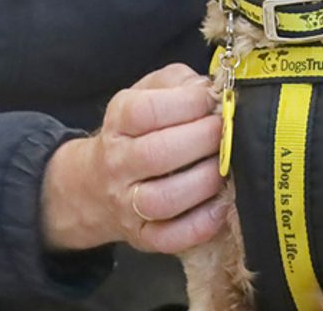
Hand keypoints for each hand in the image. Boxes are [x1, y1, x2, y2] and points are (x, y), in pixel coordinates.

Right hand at [40, 63, 224, 254]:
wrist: (95, 183)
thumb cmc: (137, 129)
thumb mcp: (150, 92)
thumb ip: (180, 83)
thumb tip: (213, 91)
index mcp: (119, 120)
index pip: (145, 111)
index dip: (188, 104)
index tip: (212, 101)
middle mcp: (118, 163)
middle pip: (157, 154)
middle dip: (203, 140)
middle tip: (226, 132)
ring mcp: (127, 204)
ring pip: (164, 200)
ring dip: (205, 181)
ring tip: (226, 166)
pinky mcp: (141, 236)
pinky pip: (170, 238)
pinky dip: (201, 224)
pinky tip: (220, 203)